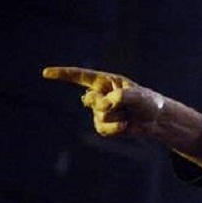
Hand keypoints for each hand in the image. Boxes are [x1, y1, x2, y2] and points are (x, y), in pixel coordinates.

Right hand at [42, 66, 165, 137]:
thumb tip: (104, 106)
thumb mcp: (139, 95)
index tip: (46, 73)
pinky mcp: (102, 125)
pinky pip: (102, 129)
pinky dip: (116, 129)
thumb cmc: (148, 102)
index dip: (63, 75)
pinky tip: (125, 126)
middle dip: (108, 104)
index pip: (80, 76)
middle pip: (92, 100)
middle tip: (125, 105)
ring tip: (129, 115)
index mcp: (106, 82)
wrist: (156, 120)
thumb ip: (120, 97)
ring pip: (100, 116)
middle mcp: (100, 95)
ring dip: (118, 118)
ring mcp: (99, 111)